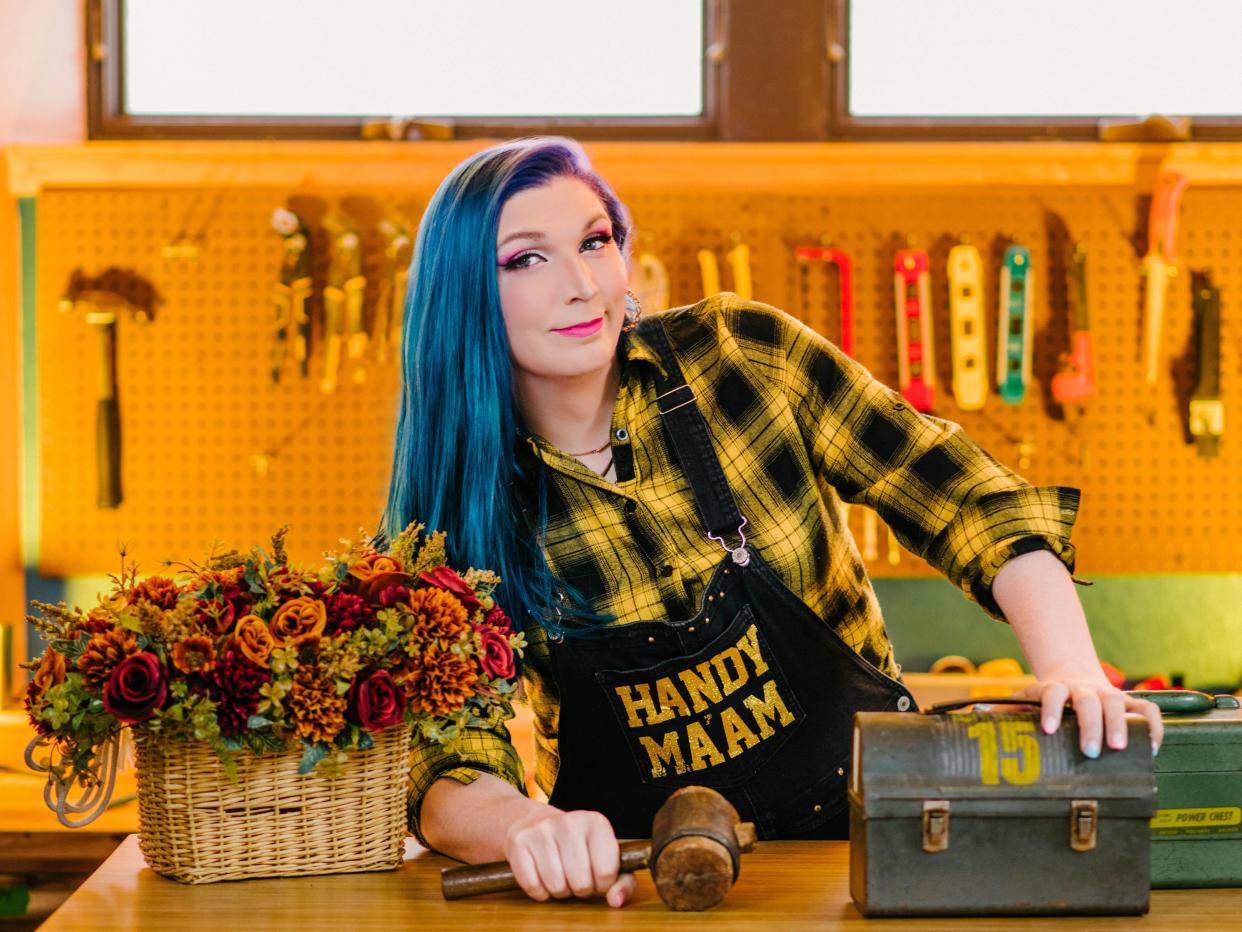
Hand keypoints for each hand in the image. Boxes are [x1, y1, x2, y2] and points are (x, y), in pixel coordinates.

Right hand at [503, 806, 634, 907]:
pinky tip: (542, 876)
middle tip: (576, 878)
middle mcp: (569, 821)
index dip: (602, 885)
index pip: (606, 872)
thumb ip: (622, 882)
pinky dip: (539, 890)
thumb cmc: (578, 848)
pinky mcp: (519, 842)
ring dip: (559, 891)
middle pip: (581, 882)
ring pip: (556, 886)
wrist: (536, 823)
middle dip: (580, 889)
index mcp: (596, 822)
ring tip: (560, 876)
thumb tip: (616, 900)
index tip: (597, 877)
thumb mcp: (606, 857)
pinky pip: (532, 886)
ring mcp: (542, 829)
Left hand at [1018, 677, 1162, 757]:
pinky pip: (1147, 709)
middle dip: (1090, 725)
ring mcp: (1108, 694)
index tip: (1049, 730)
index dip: (1051, 710)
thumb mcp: (1025, 699)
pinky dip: (1153, 725)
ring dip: (1121, 725)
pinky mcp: (1129, 703)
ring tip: (1121, 748)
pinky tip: (1151, 748)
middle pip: (1089, 702)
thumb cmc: (1046, 700)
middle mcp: (1083, 690)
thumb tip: (980, 714)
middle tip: (1090, 751)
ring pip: (1117, 703)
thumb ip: (1007, 707)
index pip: (1052, 695)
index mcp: (1055, 689)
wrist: (1072, 677)